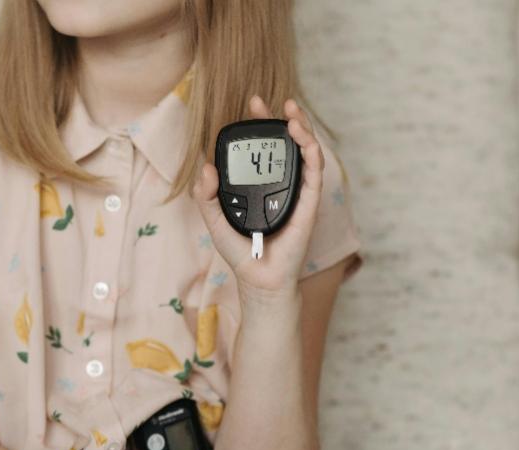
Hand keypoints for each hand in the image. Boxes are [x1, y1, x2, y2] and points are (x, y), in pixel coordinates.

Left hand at [190, 95, 323, 299]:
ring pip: (306, 151)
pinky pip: (314, 171)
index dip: (260, 124)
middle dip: (279, 118)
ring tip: (291, 111)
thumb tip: (205, 167)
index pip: (263, 147)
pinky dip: (311, 150)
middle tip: (264, 102)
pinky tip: (301, 135)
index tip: (251, 104)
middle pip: (286, 143)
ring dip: (301, 127)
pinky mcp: (309, 203)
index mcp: (261, 183)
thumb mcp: (213, 219)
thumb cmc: (240, 251)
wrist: (258, 278)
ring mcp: (297, 191)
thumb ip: (206, 194)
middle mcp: (282, 183)